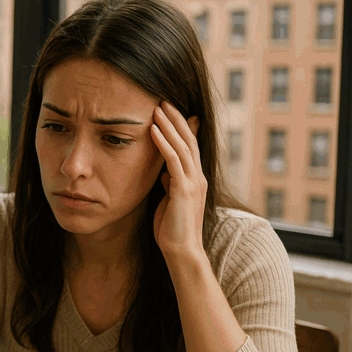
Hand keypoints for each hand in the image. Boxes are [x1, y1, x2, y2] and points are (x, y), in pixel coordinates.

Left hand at [150, 101, 205, 261]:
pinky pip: (174, 160)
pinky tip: (153, 130)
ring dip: (169, 125)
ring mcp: (194, 182)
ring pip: (183, 146)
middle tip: (162, 100)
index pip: (189, 146)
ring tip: (157, 108)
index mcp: (195, 179)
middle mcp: (198, 177)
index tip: (167, 111)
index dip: (180, 127)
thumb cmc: (172, 229)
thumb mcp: (169, 201)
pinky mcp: (185, 190)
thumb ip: (169, 184)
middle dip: (176, 119)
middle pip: (189, 140)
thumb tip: (164, 171)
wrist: (181, 251)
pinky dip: (164, 143)